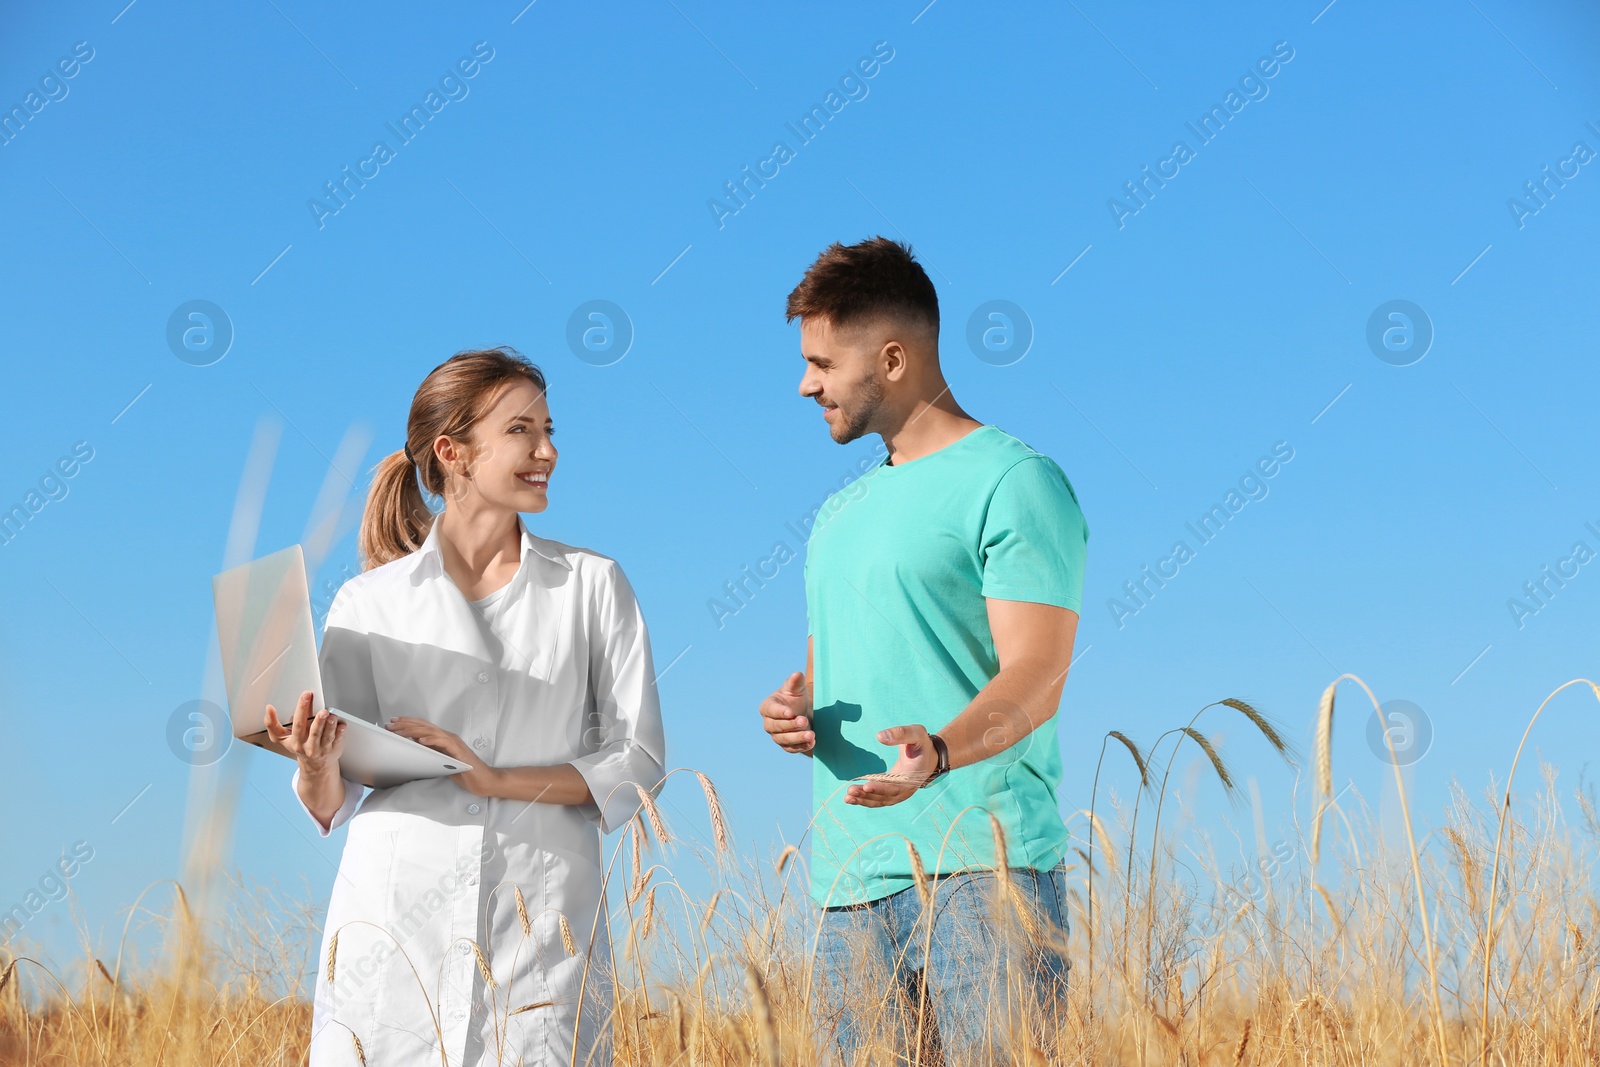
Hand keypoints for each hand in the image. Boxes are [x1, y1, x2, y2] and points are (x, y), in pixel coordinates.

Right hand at [265, 690, 344, 773]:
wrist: (314, 765)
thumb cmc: (299, 746)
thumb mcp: (281, 738)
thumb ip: (272, 724)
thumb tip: (268, 708)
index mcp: (296, 741)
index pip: (298, 724)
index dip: (301, 709)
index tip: (306, 695)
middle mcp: (310, 745)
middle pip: (313, 732)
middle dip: (317, 721)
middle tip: (322, 711)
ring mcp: (323, 748)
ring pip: (327, 737)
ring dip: (329, 726)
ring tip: (331, 716)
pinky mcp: (334, 749)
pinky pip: (338, 740)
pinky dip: (340, 732)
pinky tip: (342, 725)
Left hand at [385, 717, 499, 796]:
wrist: (482, 780)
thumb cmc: (463, 772)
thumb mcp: (441, 760)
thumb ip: (431, 752)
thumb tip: (413, 746)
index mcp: (443, 739)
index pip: (423, 726)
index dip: (408, 722)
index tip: (393, 723)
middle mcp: (448, 737)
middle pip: (425, 726)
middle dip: (406, 724)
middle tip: (390, 724)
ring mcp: (454, 743)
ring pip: (432, 731)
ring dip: (414, 730)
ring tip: (400, 731)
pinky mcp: (459, 751)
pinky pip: (443, 742)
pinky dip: (432, 739)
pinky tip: (421, 740)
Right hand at [759, 671, 813, 753]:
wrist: (801, 712)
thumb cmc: (794, 698)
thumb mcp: (796, 688)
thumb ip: (795, 682)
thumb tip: (797, 674)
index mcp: (767, 707)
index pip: (771, 710)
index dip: (780, 712)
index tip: (791, 712)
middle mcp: (769, 723)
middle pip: (776, 727)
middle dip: (790, 725)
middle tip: (804, 721)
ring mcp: (777, 736)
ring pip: (784, 740)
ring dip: (797, 738)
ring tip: (811, 735)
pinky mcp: (786, 745)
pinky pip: (792, 748)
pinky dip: (802, 746)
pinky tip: (812, 743)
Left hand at [846, 724, 937, 807]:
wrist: (929, 756)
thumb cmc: (922, 743)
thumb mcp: (916, 733)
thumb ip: (900, 733)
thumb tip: (880, 736)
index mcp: (912, 777)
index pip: (896, 787)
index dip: (881, 788)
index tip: (866, 785)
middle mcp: (906, 789)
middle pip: (885, 797)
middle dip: (867, 795)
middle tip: (850, 791)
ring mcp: (898, 792)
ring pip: (880, 800)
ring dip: (863, 800)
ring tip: (847, 797)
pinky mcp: (891, 791)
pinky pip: (877, 798)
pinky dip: (864, 799)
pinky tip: (851, 797)